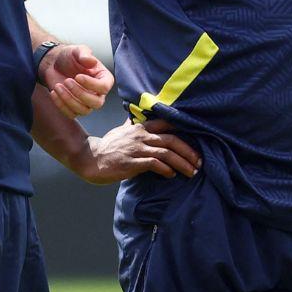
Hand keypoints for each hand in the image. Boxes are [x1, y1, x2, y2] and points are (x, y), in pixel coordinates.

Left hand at [39, 44, 114, 117]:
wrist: (54, 64)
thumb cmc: (69, 57)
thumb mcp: (77, 50)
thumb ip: (84, 54)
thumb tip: (91, 61)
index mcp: (103, 78)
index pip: (104, 87)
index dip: (92, 84)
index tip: (77, 76)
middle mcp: (97, 93)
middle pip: (97, 103)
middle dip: (80, 94)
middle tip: (67, 80)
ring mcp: (86, 102)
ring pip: (84, 110)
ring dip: (69, 100)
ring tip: (58, 85)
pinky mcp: (74, 108)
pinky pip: (71, 114)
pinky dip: (61, 105)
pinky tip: (54, 92)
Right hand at [71, 120, 201, 184]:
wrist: (92, 159)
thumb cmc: (109, 146)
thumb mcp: (122, 130)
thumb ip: (133, 124)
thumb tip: (136, 116)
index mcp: (141, 127)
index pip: (167, 123)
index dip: (183, 131)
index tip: (197, 140)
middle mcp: (141, 136)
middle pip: (171, 139)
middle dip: (189, 151)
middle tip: (199, 161)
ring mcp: (137, 149)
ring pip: (166, 153)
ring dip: (182, 163)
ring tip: (192, 172)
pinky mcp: (133, 162)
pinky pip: (155, 164)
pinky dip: (166, 169)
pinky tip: (172, 175)